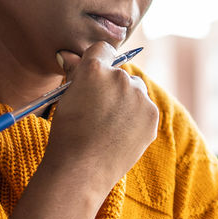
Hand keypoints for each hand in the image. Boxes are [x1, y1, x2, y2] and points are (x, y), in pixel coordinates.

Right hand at [48, 42, 158, 187]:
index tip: (95, 77)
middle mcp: (120, 77)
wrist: (81, 169)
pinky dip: (136, 118)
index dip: (98, 62)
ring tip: (109, 126)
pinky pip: (144, 109)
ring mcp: (139, 96)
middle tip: (99, 111)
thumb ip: (74, 73)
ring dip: (126, 101)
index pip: (103, 49)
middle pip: (120, 73)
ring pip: (135, 91)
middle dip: (112, 86)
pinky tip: (121, 134)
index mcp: (95, 69)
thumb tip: (67, 55)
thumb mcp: (66, 98)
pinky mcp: (152, 115)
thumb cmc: (67, 133)